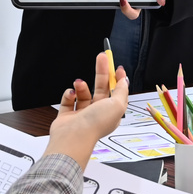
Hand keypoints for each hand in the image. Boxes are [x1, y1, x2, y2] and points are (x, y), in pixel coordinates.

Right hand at [43, 51, 128, 168]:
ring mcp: (82, 114)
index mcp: (112, 112)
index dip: (117, 78)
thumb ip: (121, 91)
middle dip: (101, 72)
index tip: (116, 67)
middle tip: (101, 57)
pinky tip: (70, 93)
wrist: (73, 136)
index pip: (117, 92)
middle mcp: (97, 113)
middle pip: (101, 88)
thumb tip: (125, 80)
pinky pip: (68, 100)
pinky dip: (69, 94)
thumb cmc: (96, 124)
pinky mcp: (67, 115)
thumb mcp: (117, 104)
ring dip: (81, 86)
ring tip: (79, 83)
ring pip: (83, 93)